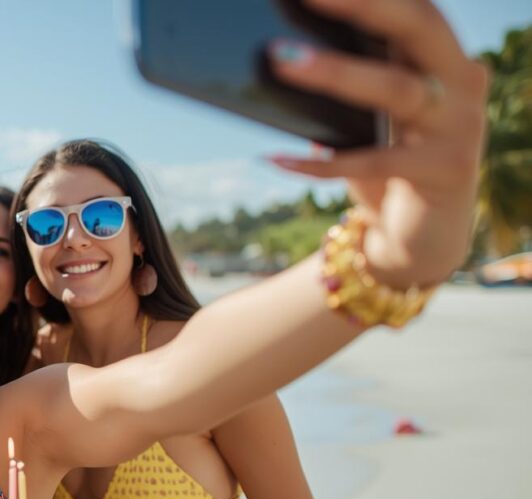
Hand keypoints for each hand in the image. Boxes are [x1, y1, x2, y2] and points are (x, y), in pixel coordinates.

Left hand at [266, 0, 487, 287]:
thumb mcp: (365, 120)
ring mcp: (460, 126)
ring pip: (397, 90)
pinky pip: (376, 161)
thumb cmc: (385, 167)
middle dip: (366, 6)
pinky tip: (275, 158)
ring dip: (336, 73)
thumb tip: (280, 52)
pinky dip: (321, 162)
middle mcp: (461, 83)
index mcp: (442, 60)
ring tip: (280, 60)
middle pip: (418, 29)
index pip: (416, 9)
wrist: (418, 238)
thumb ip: (347, 83)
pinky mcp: (446, 171)